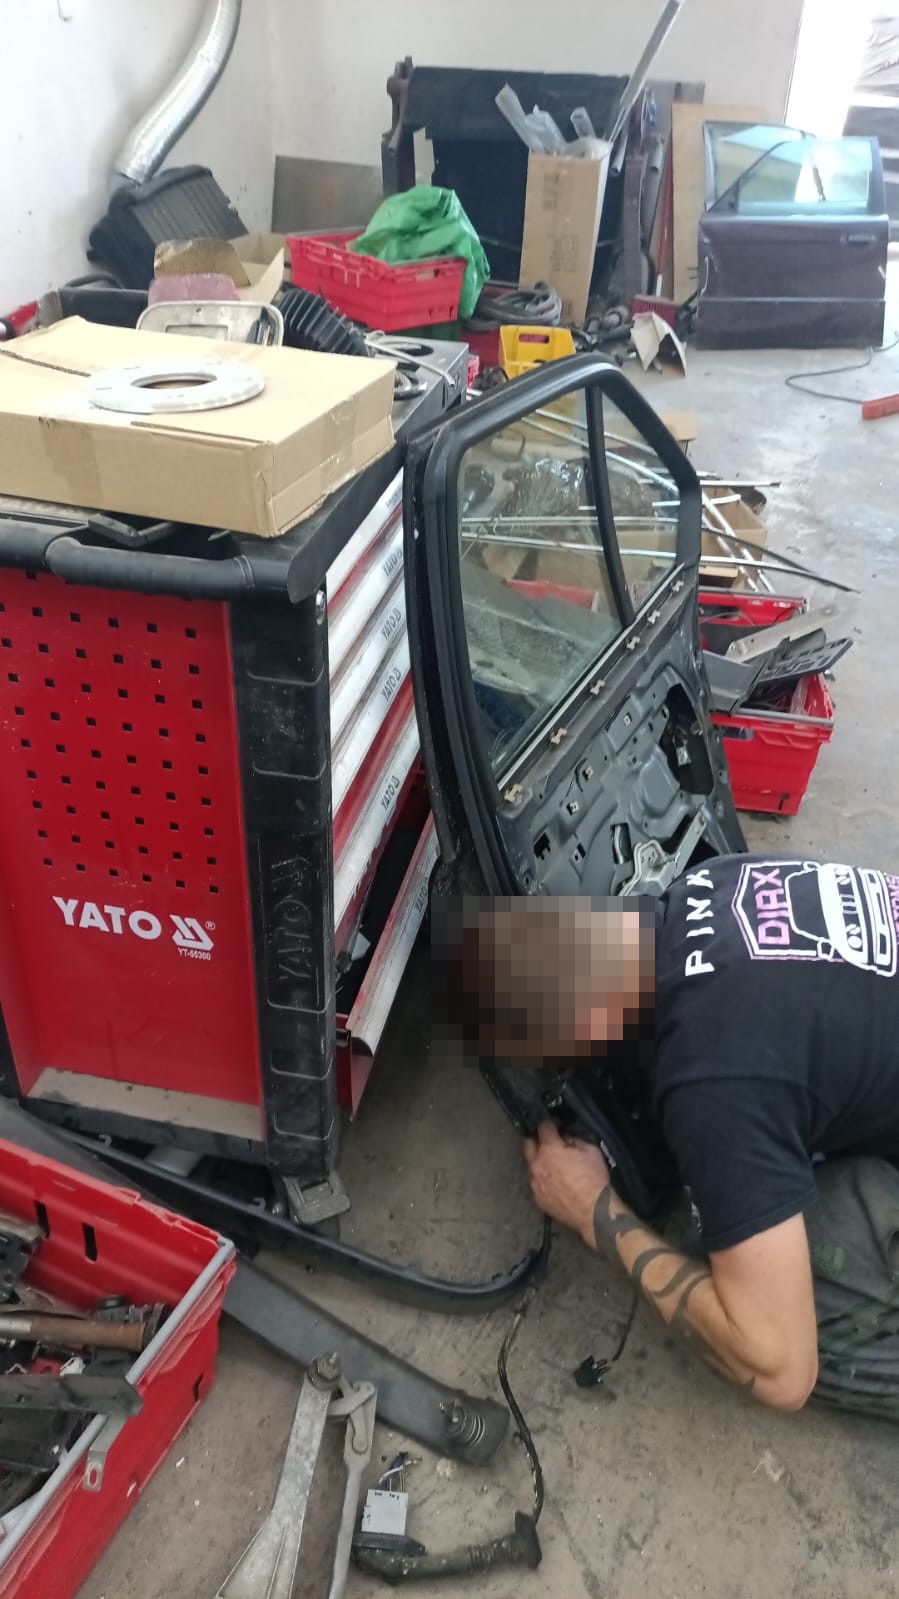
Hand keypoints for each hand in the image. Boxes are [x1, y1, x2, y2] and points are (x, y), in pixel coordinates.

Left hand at [523, 1122, 610, 1247]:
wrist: (595, 1212)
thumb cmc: (595, 1181)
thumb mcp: (591, 1151)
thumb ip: (574, 1140)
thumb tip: (566, 1139)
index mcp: (550, 1150)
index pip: (543, 1127)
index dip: (551, 1123)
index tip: (556, 1125)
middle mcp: (537, 1165)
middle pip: (528, 1144)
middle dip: (538, 1140)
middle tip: (550, 1143)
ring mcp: (535, 1183)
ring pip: (531, 1166)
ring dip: (540, 1162)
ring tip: (555, 1167)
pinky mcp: (537, 1199)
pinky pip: (536, 1184)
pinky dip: (543, 1180)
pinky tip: (556, 1184)